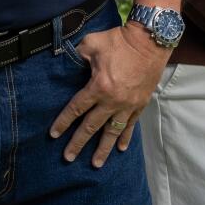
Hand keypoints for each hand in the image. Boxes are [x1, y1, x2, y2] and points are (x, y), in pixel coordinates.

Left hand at [49, 22, 167, 167]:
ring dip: (103, 149)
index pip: (76, 108)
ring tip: (96, 164)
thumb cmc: (119, 40)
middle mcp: (112, 100)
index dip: (64, 122)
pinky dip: (125, 137)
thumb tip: (69, 60)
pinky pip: (130, 125)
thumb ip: (78, 54)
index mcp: (99, 86)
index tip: (54, 134)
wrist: (150, 41)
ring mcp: (128, 105)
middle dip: (78, 143)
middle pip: (91, 126)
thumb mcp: (93, 42)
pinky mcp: (140, 104)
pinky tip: (120, 148)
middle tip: (68, 157)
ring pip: (112, 131)